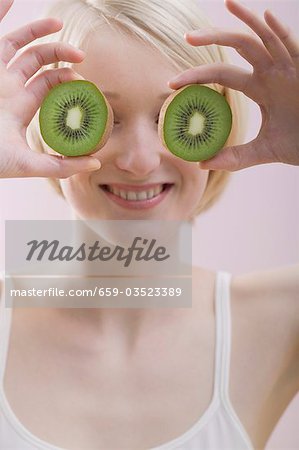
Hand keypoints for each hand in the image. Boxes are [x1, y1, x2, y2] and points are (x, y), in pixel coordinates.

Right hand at [0, 0, 100, 178]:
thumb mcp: (30, 164)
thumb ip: (62, 165)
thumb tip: (96, 163)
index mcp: (20, 106)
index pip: (48, 84)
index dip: (67, 79)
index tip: (84, 81)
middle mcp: (8, 87)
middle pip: (37, 62)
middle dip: (60, 55)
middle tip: (81, 56)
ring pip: (17, 44)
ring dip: (38, 32)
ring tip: (58, 24)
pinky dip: (1, 11)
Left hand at [169, 0, 298, 170]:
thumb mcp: (262, 151)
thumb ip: (234, 157)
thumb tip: (202, 163)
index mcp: (259, 88)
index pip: (221, 74)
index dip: (197, 76)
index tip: (171, 83)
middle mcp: (271, 72)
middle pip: (238, 46)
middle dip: (213, 38)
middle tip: (186, 38)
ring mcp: (288, 67)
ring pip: (263, 37)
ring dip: (245, 20)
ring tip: (227, 4)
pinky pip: (292, 44)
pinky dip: (280, 30)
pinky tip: (265, 16)